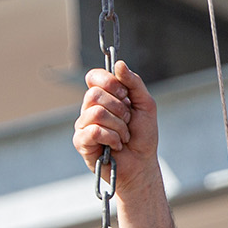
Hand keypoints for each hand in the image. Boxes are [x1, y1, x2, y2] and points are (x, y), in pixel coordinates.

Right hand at [72, 61, 160, 191]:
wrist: (142, 163)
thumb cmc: (143, 135)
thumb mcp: (146, 105)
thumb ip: (134, 83)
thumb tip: (119, 63)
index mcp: (103, 97)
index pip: (94, 76)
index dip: (109, 81)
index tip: (124, 95)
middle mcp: (90, 108)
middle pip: (95, 94)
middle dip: (119, 109)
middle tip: (127, 121)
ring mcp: (83, 125)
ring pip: (96, 113)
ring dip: (119, 126)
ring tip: (123, 136)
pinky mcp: (81, 142)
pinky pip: (94, 131)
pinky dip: (112, 138)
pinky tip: (116, 145)